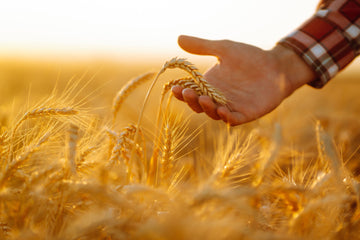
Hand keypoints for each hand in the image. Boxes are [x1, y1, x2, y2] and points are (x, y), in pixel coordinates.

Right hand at [172, 35, 315, 125]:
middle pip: (198, 105)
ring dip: (207, 108)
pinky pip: (232, 119)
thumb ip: (203, 46)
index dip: (181, 91)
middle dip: (191, 100)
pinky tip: (221, 110)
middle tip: (187, 92)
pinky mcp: (244, 114)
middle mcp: (216, 98)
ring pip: (213, 113)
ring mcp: (230, 107)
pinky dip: (226, 117)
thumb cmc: (250, 57)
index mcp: (209, 85)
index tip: (174, 86)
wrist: (276, 66)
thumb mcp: (224, 48)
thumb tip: (179, 38)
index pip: (190, 91)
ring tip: (203, 98)